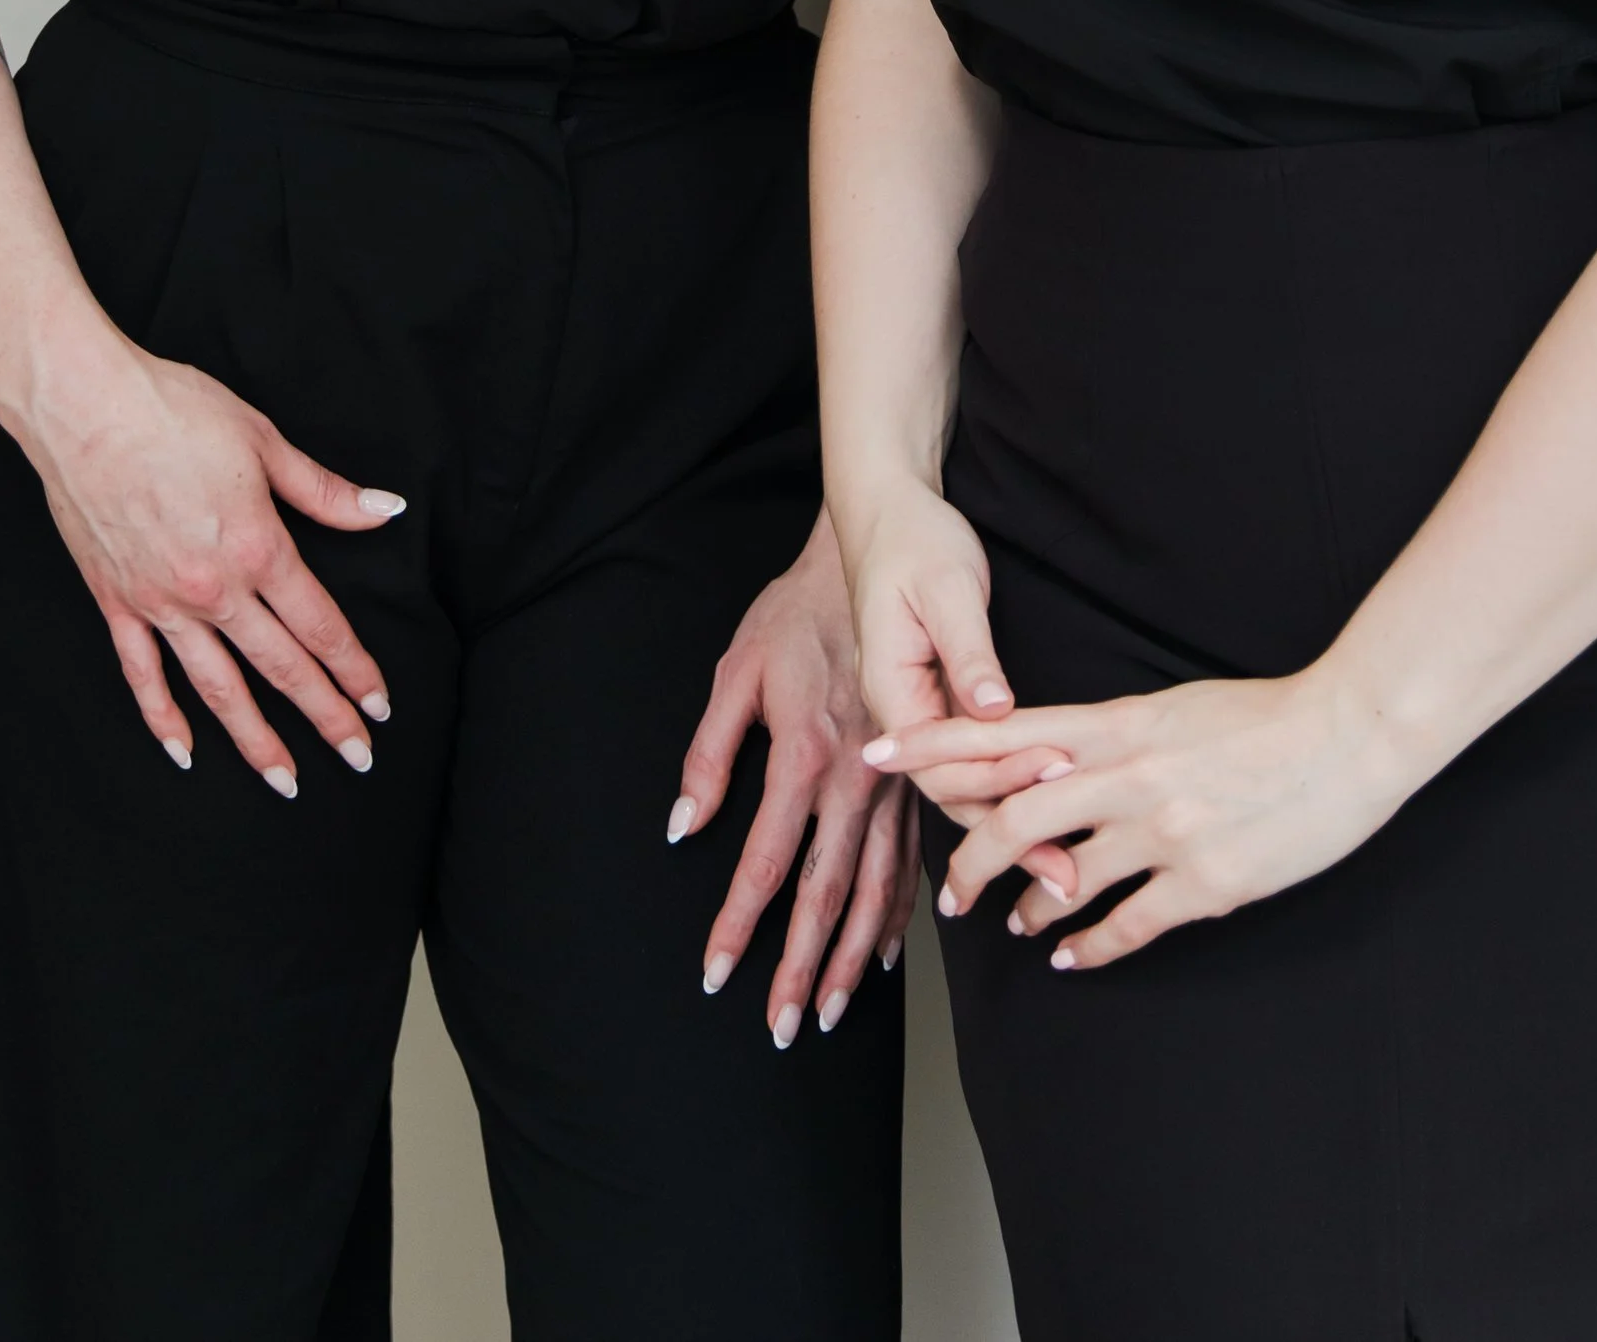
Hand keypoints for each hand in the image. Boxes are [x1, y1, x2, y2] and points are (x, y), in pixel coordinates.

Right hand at [17, 326, 403, 793]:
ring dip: (255, 739)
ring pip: (218, 689)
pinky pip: (143, 675)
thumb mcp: (265, 442)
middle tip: (358, 756)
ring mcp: (161, 603)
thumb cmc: (174, 411)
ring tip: (286, 780)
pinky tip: (185, 751)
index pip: (320, 626)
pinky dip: (164, 718)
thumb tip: (386, 509)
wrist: (84, 406)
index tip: (379, 704)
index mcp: (257, 548)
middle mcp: (213, 589)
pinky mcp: (117, 603)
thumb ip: (326, 491)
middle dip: (325, 717)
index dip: (354, 669)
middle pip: (281, 667)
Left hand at [667, 511, 919, 1044]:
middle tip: (782, 1029)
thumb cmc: (795, 616)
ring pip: (877, 890)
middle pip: (827, 895)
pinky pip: (912, 860)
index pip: (766, 862)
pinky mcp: (915, 778)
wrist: (870, 567)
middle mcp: (856, 780)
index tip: (718, 976)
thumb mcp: (736, 672)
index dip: (740, 925)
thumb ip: (709, 756)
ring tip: (828, 1012)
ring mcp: (894, 783)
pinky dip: (899, 915)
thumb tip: (680, 828)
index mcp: (804, 755)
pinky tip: (886, 956)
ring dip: (851, 959)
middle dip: (801, 969)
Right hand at [837, 478, 1077, 878]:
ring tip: (1068, 862)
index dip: (999, 784)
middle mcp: (900, 714)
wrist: (889, 513)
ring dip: (1014, 819)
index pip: (941, 766)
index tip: (1055, 784)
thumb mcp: (945, 589)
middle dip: (1012, 830)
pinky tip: (1046, 810)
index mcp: (890, 691)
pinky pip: (974, 759)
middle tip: (1070, 870)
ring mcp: (921, 711)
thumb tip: (996, 710)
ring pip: (964, 786)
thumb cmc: (914, 542)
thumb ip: (969, 653)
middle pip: (953, 793)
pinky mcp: (941, 702)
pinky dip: (1009, 787)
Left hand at [868, 665, 1416, 970]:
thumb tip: (1066, 757)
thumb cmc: (1265, 717)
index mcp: (1119, 724)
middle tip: (950, 891)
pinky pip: (1126, 925)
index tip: (882, 752)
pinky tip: (1072, 957)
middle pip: (1015, 812)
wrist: (1348, 733)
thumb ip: (1116, 736)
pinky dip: (1089, 946)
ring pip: (1063, 877)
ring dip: (1028, 908)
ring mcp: (1165, 829)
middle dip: (970, 854)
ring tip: (1012, 925)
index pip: (1005, 732)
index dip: (937, 745)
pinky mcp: (1204, 880)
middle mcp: (1129, 774)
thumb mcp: (1174, 709)